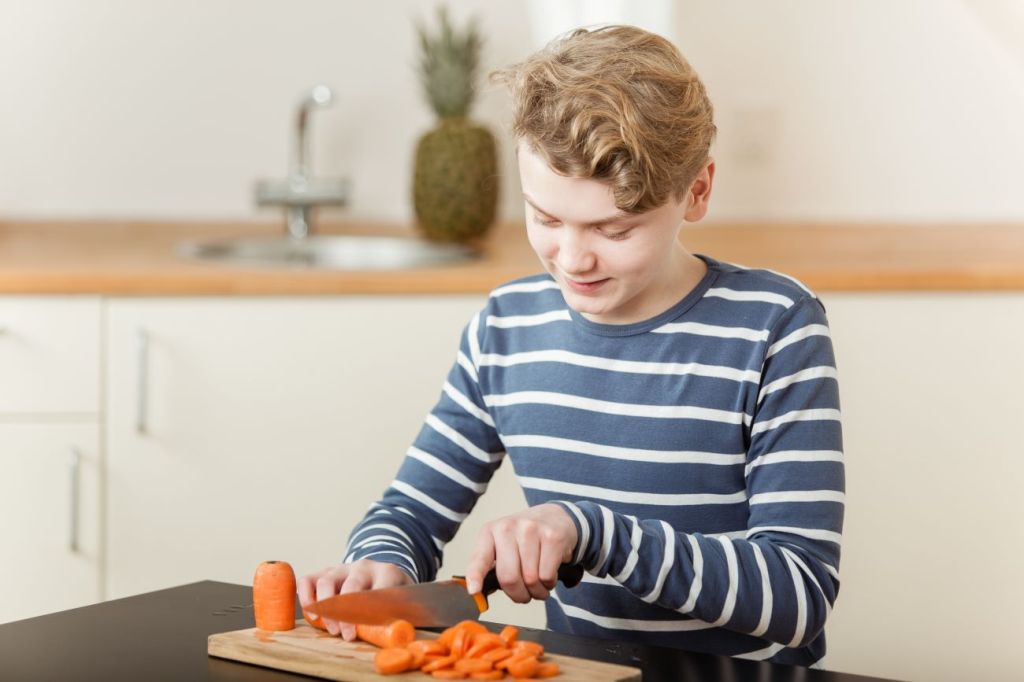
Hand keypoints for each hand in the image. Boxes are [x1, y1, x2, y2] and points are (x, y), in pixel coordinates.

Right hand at [296, 559, 412, 639]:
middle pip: (349, 586)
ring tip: (332, 629)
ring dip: (325, 609)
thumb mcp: (402, 604)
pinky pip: (308, 580)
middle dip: (345, 614)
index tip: (359, 631)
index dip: (365, 613)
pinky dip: (305, 597)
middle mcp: (363, 566)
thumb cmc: (392, 596)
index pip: (374, 590)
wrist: (385, 577)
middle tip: (346, 635)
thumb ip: (398, 616)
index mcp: (386, 572)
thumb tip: (394, 635)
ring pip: (326, 581)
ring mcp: (343, 568)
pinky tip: (312, 615)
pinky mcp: (325, 572)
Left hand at [464, 503, 577, 602]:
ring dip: (536, 591)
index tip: (473, 590)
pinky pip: (547, 575)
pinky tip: (549, 575)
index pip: (480, 558)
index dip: (475, 576)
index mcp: (490, 532)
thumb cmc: (525, 537)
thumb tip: (477, 591)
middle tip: (524, 595)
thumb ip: (490, 565)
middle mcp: (508, 527)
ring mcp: (531, 530)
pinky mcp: (552, 537)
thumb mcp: (502, 544)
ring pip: (530, 579)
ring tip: (539, 584)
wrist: (554, 516)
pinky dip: (549, 583)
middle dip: (518, 595)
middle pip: (509, 577)